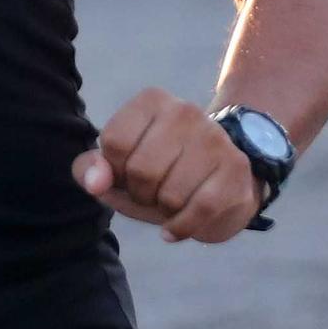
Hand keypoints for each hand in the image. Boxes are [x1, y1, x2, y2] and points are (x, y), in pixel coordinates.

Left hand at [72, 87, 262, 244]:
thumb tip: (94, 184)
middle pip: (142, 170)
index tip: (129, 172)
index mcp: (152, 101)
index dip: (116, 170)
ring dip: (165, 210)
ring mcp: (214, 138)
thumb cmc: (161, 171)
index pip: (114, 142)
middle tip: (153, 191)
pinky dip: (181, 227)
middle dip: (141, 193)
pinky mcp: (236, 168)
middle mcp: (185, 111)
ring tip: (173, 199)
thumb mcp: (119, 168)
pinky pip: (200, 210)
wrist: (222, 178)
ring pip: (171, 194)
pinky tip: (175, 228)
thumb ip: (91, 170)